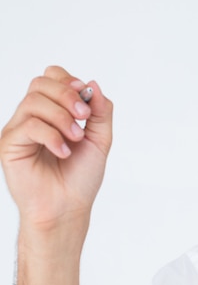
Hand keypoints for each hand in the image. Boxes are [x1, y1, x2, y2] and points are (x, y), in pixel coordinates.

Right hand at [0, 66, 112, 237]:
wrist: (68, 207)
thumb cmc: (81, 176)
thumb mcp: (101, 139)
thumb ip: (101, 111)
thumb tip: (93, 83)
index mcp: (53, 112)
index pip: (52, 77)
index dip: (68, 81)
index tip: (86, 99)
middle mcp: (33, 117)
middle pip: (41, 83)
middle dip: (67, 95)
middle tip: (84, 117)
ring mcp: (19, 129)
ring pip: (34, 101)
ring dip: (62, 117)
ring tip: (76, 138)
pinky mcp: (10, 144)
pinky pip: (28, 125)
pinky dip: (52, 136)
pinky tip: (63, 152)